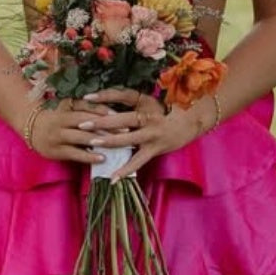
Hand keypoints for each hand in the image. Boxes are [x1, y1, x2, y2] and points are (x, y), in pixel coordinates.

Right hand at [26, 96, 112, 164]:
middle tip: (125, 130)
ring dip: (98, 139)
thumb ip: (84, 107)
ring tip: (115, 143)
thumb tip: (111, 111)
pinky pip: (74, 153)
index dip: (102, 110)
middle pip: (85, 121)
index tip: (119, 114)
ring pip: (80, 137)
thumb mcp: (67, 107)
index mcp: (65, 107)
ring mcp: (57, 135)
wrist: (30, 127)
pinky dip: (88, 156)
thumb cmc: (56, 117)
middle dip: (106, 125)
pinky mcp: (55, 150)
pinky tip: (102, 158)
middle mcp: (60, 120)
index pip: (86, 106)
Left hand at [80, 86, 215, 179]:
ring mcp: (152, 135)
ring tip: (92, 143)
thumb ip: (129, 102)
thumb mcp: (149, 101)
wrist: (193, 121)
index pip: (121, 96)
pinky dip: (125, 170)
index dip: (104, 96)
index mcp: (145, 102)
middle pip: (121, 119)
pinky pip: (137, 161)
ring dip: (109, 141)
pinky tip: (112, 178)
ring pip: (127, 139)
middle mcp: (148, 118)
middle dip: (100, 122)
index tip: (86, 97)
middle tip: (82, 124)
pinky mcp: (155, 149)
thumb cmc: (167, 109)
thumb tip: (103, 103)